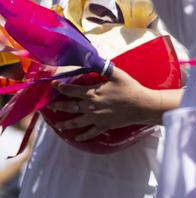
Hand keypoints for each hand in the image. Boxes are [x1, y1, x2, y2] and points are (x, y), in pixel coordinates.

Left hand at [48, 66, 180, 140]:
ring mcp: (95, 118)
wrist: (141, 105)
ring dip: (65, 124)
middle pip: (69, 107)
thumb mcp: (117, 74)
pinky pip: (90, 133)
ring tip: (59, 125)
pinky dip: (82, 137)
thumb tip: (91, 58)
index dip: (61, 87)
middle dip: (58, 106)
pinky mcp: (103, 126)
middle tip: (51, 106)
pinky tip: (77, 138)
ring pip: (75, 123)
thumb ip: (102, 67)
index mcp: (91, 93)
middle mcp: (89, 107)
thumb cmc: (130, 88)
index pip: (70, 90)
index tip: (54, 85)